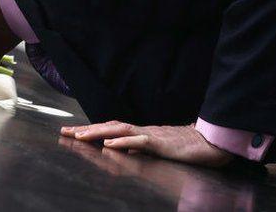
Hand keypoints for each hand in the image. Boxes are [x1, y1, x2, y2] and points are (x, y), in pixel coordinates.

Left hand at [60, 121, 233, 167]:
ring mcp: (151, 135)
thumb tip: (118, 150)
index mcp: (140, 133)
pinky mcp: (161, 143)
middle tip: (64, 132)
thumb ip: (138, 148)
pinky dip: (123, 142)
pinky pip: (140, 141)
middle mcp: (142, 131)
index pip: (110, 129)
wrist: (211, 143)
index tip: (70, 132)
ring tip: (80, 137)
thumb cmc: (186, 146)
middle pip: (108, 126)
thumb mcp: (157, 149)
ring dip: (98, 133)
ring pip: (119, 130)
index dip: (90, 130)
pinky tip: (109, 145)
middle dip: (85, 129)